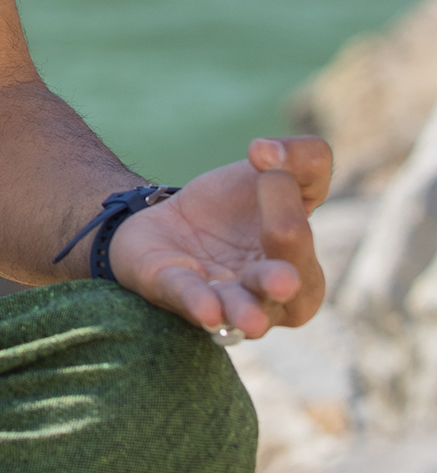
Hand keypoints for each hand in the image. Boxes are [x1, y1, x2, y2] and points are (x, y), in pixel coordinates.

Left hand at [106, 136, 331, 339]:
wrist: (170, 218)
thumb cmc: (236, 206)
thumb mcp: (272, 172)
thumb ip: (300, 158)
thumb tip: (266, 151)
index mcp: (300, 264)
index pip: (303, 232)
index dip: (285, 194)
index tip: (258, 156)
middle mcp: (269, 293)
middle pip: (288, 285)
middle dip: (281, 278)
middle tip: (283, 267)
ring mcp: (223, 295)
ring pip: (241, 307)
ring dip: (245, 310)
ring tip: (253, 320)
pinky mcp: (176, 291)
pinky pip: (189, 300)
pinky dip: (198, 304)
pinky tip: (208, 310)